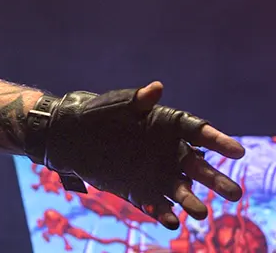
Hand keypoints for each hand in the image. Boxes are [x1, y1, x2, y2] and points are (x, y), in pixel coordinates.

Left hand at [43, 81, 244, 230]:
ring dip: (192, 202)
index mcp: (169, 127)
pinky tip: (171, 221)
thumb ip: (138, 100)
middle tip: (234, 193)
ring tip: (200, 212)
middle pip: (199, 168)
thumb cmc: (97, 114)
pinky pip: (158, 205)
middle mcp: (170, 153)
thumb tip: (156, 88)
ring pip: (182, 191)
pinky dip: (164, 214)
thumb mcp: (116, 105)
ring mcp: (158, 174)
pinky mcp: (142, 192)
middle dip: (217, 180)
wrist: (72, 136)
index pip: (200, 134)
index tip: (237, 151)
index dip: (219, 141)